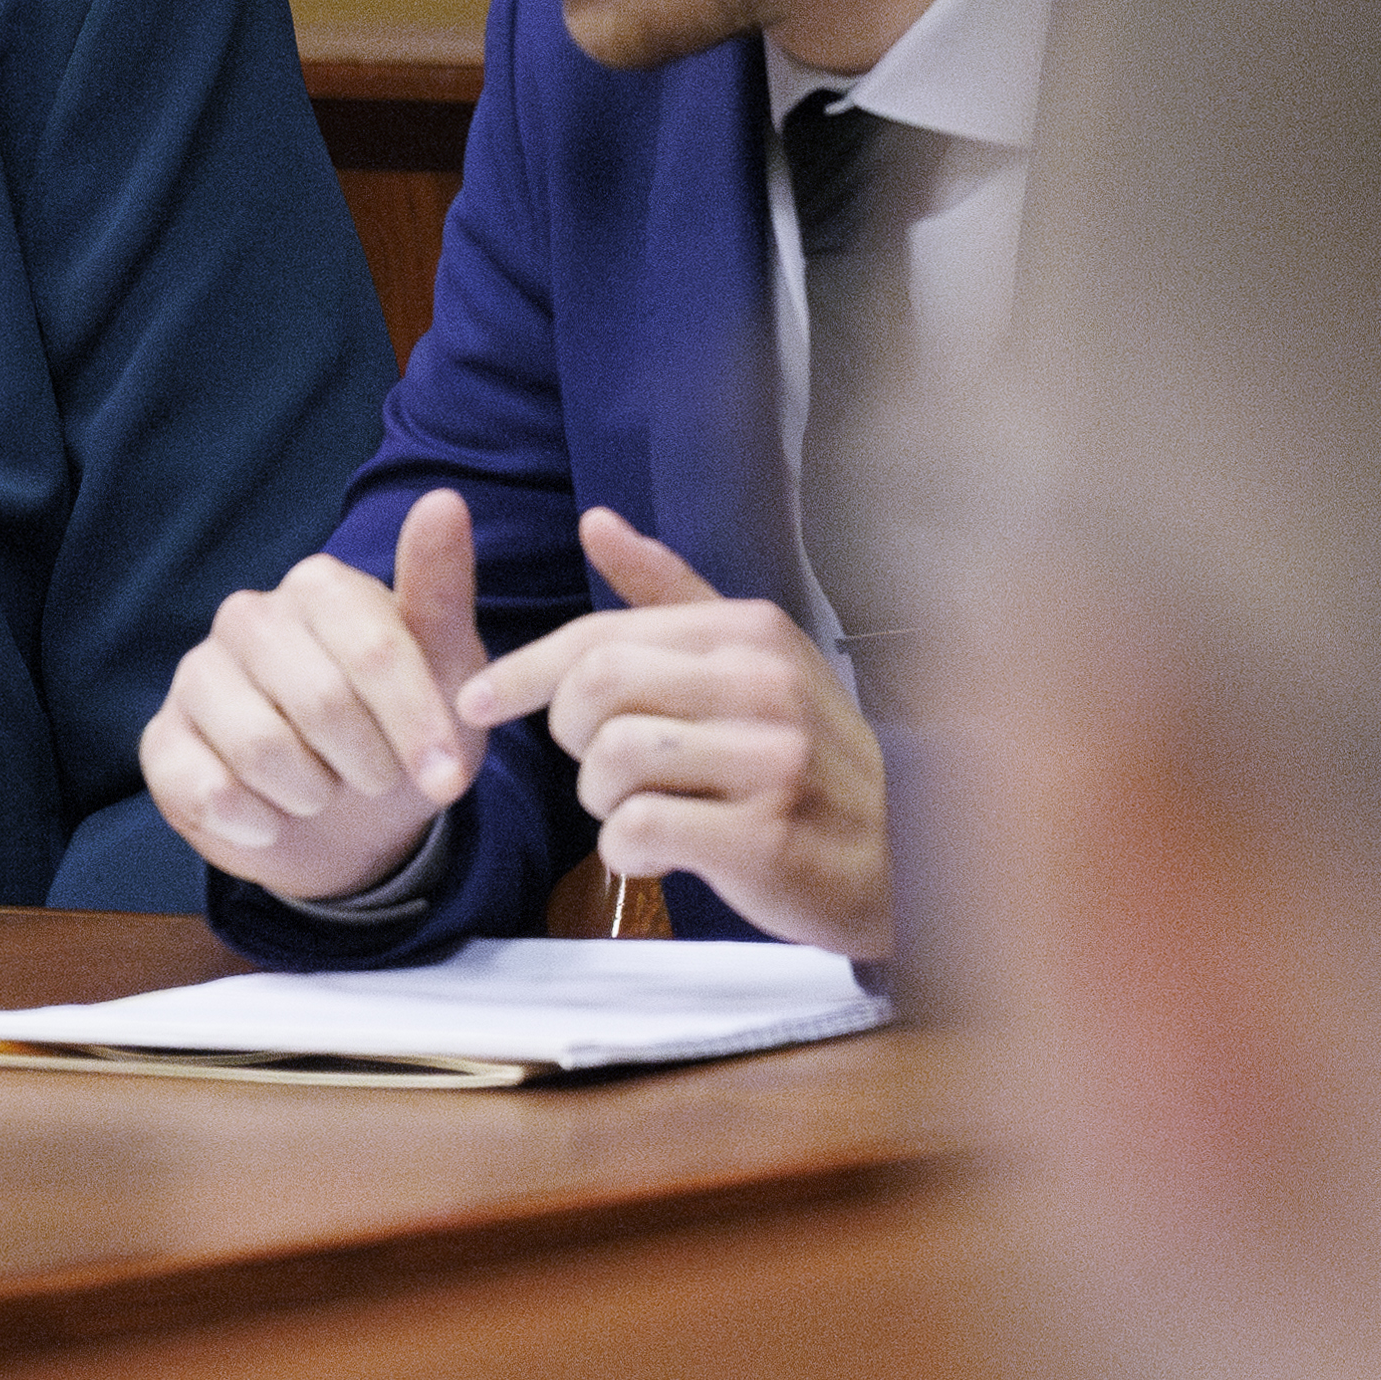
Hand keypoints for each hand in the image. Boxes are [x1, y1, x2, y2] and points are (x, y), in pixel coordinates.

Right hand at [145, 492, 494, 905]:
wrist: (348, 821)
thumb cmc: (400, 733)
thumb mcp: (444, 673)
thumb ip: (440, 590)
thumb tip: (443, 500)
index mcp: (319, 588)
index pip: (375, 649)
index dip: (416, 723)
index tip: (449, 779)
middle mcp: (248, 617)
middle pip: (321, 702)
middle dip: (369, 764)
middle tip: (381, 780)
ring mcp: (197, 676)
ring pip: (261, 749)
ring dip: (313, 793)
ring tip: (326, 791)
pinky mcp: (162, 741)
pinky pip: (209, 791)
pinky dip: (259, 822)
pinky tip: (274, 817)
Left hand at [466, 512, 891, 952]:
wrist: (902, 857)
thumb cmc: (807, 759)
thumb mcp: (753, 660)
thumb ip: (668, 595)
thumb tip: (595, 522)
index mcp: (751, 632)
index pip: (601, 636)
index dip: (523, 670)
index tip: (478, 699)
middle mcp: (764, 683)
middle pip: (595, 689)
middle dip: (570, 735)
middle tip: (600, 765)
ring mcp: (770, 760)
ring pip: (612, 761)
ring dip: (602, 800)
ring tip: (643, 809)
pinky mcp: (763, 836)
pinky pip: (638, 831)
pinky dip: (627, 853)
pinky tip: (660, 855)